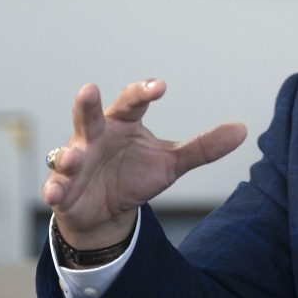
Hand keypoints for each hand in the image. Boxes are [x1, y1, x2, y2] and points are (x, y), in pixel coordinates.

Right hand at [41, 80, 246, 248]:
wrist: (107, 210)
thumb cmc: (135, 173)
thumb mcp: (171, 162)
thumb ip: (202, 146)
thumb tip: (242, 130)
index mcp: (122, 123)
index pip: (132, 101)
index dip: (143, 91)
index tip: (160, 87)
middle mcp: (95, 136)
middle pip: (89, 115)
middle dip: (87, 103)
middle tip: (90, 89)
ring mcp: (76, 162)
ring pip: (68, 152)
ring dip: (68, 155)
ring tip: (73, 157)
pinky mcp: (63, 189)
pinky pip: (56, 187)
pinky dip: (54, 189)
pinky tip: (56, 193)